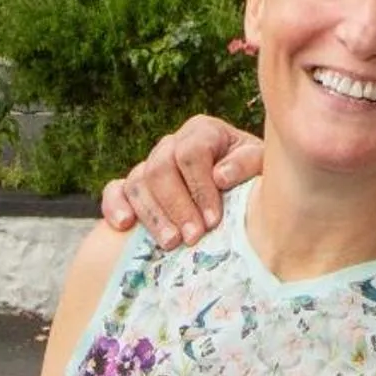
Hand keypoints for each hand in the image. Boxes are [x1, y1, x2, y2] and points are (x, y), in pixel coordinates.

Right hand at [96, 114, 261, 247]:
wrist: (241, 192)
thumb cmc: (252, 177)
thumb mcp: (260, 166)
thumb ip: (246, 164)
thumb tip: (220, 175)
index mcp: (203, 132)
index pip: (192, 153)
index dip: (200, 187)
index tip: (213, 220)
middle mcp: (172, 144)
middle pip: (161, 168)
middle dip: (177, 206)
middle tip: (192, 238)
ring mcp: (150, 164)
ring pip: (138, 182)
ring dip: (153, 215)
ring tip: (170, 243)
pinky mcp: (133, 186)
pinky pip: (115, 190)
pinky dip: (115, 206)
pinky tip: (124, 226)